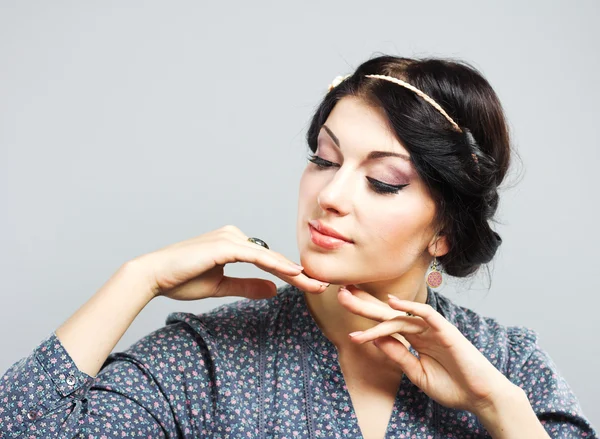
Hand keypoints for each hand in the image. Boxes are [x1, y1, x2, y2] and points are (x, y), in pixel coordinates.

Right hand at [128, 225, 328, 300]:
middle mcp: (234, 235)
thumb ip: (247, 286)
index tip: (309, 286)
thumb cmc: (183, 280)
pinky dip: (275, 265)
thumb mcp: (221, 287)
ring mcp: (229, 238)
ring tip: (314, 284)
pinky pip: (255, 256)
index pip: (268, 261)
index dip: (290, 274)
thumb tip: (274, 290)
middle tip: (322, 285)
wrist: (154, 276)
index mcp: (233, 243)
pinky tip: (293, 273)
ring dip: (292, 271)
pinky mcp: (224, 245)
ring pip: (268, 256)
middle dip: (298, 274)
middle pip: (272, 257)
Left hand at [338, 285, 517, 414]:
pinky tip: (392, 303)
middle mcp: (421, 331)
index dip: (366, 315)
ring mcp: (433, 329)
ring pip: (400, 317)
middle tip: (340, 295)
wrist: (480, 397)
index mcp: (414, 340)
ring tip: (351, 305)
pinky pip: (426, 314)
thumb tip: (374, 340)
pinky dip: (410, 308)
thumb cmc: (452, 386)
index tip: (345, 308)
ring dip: (375, 313)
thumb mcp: (416, 373)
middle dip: (364, 305)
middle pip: (388, 314)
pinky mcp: (446, 331)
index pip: (386, 323)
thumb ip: (398, 355)